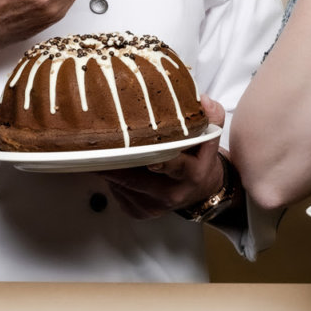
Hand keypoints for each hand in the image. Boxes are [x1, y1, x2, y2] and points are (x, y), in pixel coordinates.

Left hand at [98, 98, 228, 218]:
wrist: (201, 193)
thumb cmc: (201, 162)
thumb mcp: (211, 137)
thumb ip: (211, 116)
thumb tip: (202, 99)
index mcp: (192, 174)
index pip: (175, 166)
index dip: (158, 160)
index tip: (144, 154)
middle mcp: (171, 194)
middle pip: (136, 177)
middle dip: (117, 159)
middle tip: (99, 143)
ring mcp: (152, 206)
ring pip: (121, 183)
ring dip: (111, 165)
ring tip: (101, 148)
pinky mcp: (137, 212)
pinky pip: (116, 191)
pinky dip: (113, 176)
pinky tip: (114, 163)